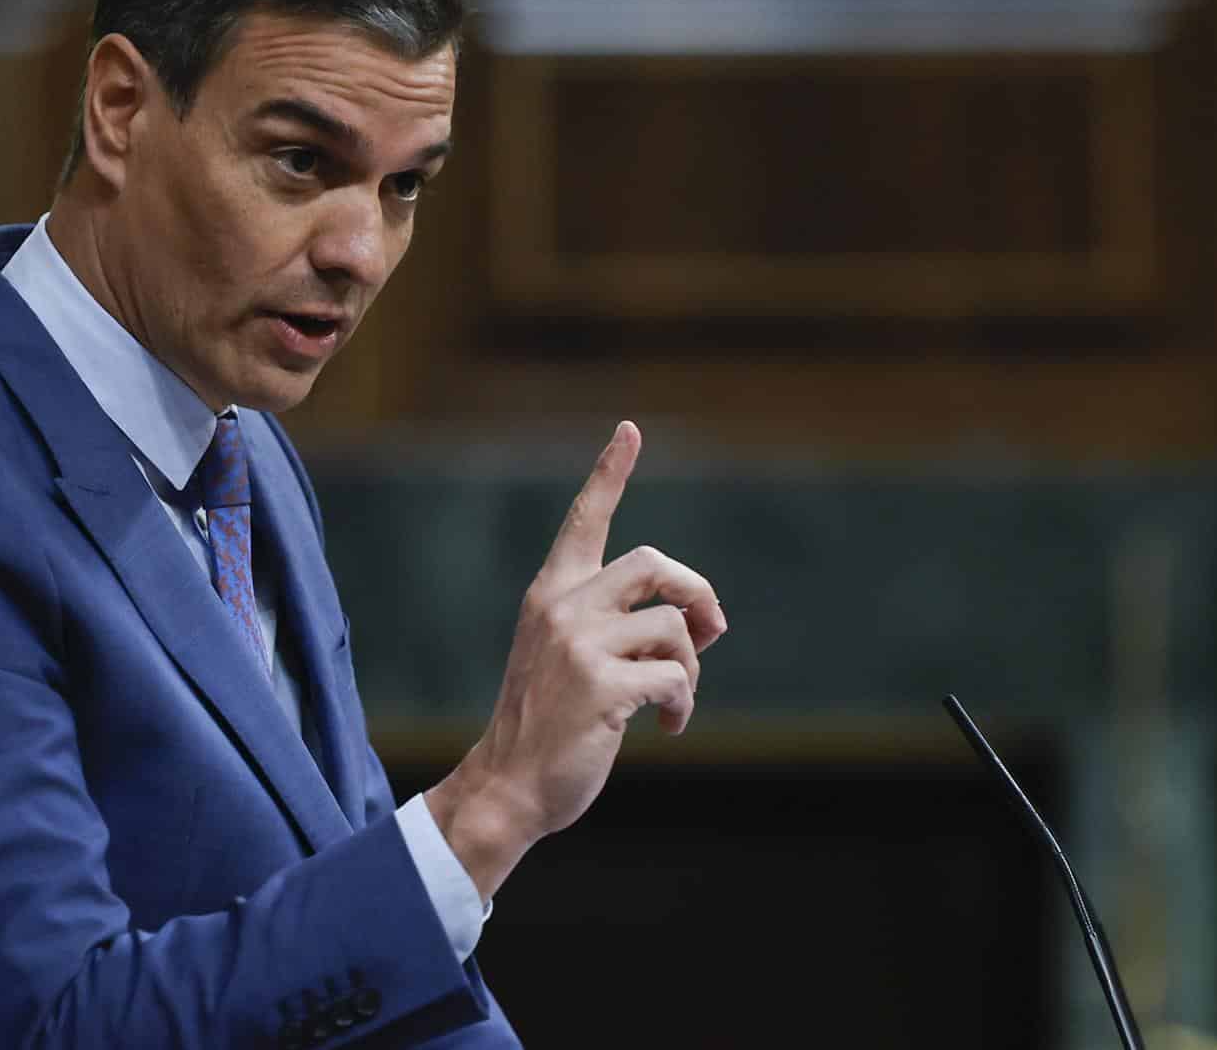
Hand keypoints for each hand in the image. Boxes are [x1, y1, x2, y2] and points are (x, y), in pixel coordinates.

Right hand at [425, 421, 726, 899]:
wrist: (508, 786)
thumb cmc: (547, 726)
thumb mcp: (569, 659)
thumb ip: (616, 627)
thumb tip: (699, 623)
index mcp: (551, 594)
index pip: (585, 520)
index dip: (610, 472)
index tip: (629, 430)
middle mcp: (562, 608)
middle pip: (656, 565)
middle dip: (699, 596)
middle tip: (708, 637)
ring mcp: (579, 645)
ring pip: (675, 628)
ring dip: (691, 669)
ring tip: (674, 702)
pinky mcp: (602, 686)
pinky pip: (676, 677)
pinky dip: (684, 704)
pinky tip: (667, 727)